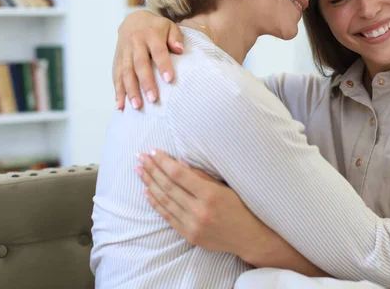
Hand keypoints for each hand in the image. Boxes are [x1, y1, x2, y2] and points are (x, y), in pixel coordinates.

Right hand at [113, 10, 183, 109]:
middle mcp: (135, 43)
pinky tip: (120, 106)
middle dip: (146, 83)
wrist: (133, 20)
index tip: (169, 80)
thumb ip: (175, 37)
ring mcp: (124, 52)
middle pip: (140, 64)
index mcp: (151, 34)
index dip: (163, 65)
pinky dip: (118, 92)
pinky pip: (116, 77)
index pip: (158, 51)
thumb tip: (180, 50)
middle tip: (153, 99)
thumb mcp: (169, 26)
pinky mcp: (117, 60)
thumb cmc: (157, 28)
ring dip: (130, 90)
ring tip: (137, 106)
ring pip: (126, 72)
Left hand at [134, 149, 276, 260]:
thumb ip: (202, 176)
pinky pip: (168, 217)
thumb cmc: (242, 207)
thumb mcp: (227, 187)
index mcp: (211, 195)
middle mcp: (200, 211)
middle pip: (168, 186)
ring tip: (139, 171)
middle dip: (152, 169)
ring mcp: (193, 225)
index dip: (164, 162)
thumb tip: (179, 163)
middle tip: (140, 157)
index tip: (153, 151)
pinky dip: (156, 203)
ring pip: (165, 201)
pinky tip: (147, 192)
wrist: (250, 238)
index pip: (179, 175)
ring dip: (150, 184)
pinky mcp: (189, 235)